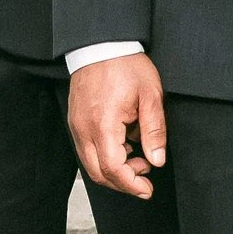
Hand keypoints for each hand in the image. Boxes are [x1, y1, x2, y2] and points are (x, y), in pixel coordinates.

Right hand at [69, 51, 167, 198]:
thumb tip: (156, 160)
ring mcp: (77, 125)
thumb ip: (154, 131)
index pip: (113, 169)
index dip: (131, 185)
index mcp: (103, 125)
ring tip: (138, 158)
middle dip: (123, 182)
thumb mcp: (150, 95)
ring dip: (114, 170)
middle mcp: (84, 129)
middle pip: (99, 173)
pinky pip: (86, 150)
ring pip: (90, 164)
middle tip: (145, 176)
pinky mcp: (76, 121)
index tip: (147, 190)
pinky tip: (123, 146)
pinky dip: (104, 157)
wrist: (102, 43)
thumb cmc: (126, 65)